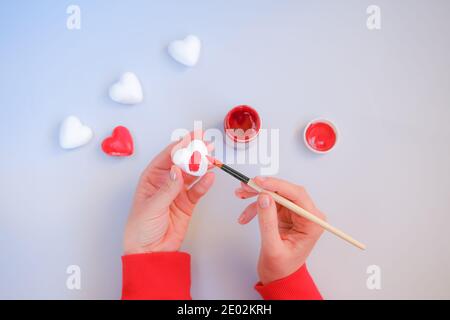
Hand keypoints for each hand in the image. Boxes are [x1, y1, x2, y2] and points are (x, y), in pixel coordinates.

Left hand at [124, 132, 214, 254]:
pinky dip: (205, 183)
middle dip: (194, 152)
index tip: (191, 137)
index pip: (167, 156)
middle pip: (181, 162)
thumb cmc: (140, 228)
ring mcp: (177, 192)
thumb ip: (167, 189)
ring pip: (192, 174)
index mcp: (151, 178)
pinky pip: (198, 190)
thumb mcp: (152, 206)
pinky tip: (210, 177)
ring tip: (212, 158)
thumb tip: (176, 170)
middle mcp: (165, 182)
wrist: (150, 252)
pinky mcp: (187, 203)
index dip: (179, 145)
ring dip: (202, 165)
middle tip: (206, 143)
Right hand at [235, 177, 325, 283]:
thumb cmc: (282, 268)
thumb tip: (264, 198)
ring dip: (256, 195)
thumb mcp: (273, 247)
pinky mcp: (284, 213)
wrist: (279, 277)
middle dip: (264, 187)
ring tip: (241, 194)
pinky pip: (269, 201)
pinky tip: (245, 215)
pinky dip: (255, 205)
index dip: (278, 185)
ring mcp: (295, 213)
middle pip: (285, 191)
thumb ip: (268, 222)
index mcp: (312, 222)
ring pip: (275, 193)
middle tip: (246, 186)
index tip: (260, 182)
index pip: (297, 195)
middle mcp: (306, 214)